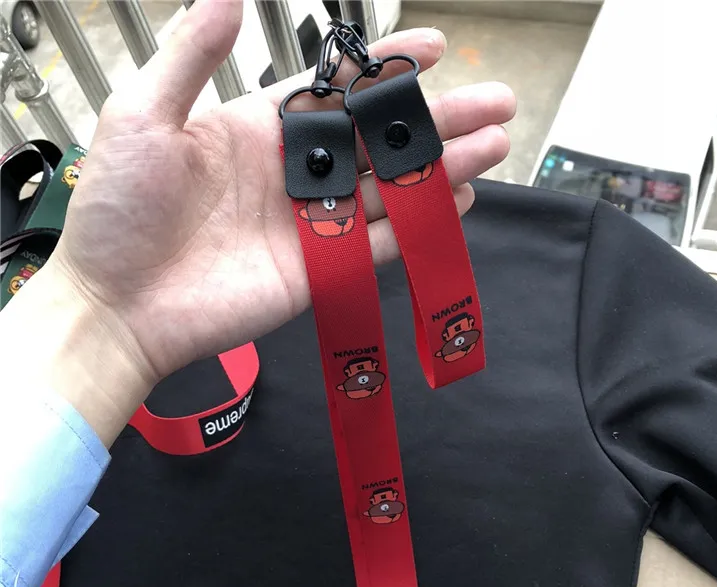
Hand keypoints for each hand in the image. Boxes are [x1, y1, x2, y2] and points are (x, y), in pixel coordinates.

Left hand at [3, 0, 514, 444]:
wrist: (116, 305)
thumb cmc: (117, 212)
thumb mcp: (143, 116)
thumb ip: (191, 57)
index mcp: (257, 131)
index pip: (336, 90)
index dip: (385, 68)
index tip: (434, 48)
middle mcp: (293, 175)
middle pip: (379, 139)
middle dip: (437, 120)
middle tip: (496, 101)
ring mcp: (311, 225)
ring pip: (391, 189)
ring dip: (442, 168)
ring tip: (494, 147)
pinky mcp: (319, 272)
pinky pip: (380, 246)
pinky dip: (418, 227)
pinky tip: (456, 205)